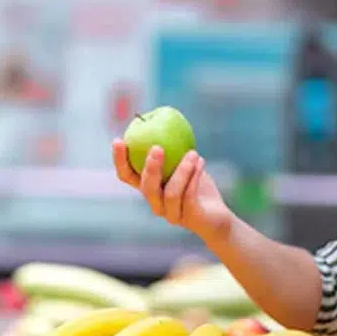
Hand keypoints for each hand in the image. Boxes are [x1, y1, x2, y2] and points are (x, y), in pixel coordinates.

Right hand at [112, 139, 233, 243]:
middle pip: (146, 187)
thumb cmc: (197, 184)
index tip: (119, 140)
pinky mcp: (190, 218)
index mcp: (149, 188)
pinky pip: (189, 197)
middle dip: (150, 167)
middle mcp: (156, 203)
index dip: (119, 160)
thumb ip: (171, 146)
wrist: (217, 215)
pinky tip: (201, 161)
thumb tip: (159, 117)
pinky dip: (194, 177)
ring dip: (182, 170)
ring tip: (193, 153)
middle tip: (158, 147)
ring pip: (170, 193)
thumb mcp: (184, 161)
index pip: (126, 176)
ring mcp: (171, 214)